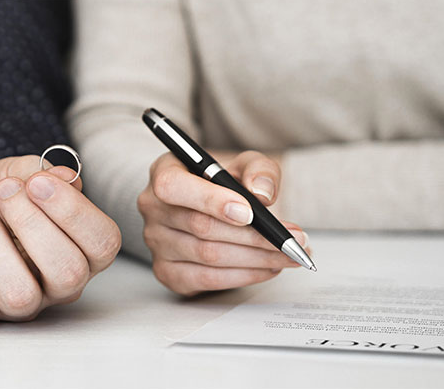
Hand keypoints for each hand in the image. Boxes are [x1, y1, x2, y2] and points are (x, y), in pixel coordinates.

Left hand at [0, 155, 120, 321]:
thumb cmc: (3, 200)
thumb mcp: (23, 174)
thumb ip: (43, 172)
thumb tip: (64, 176)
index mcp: (85, 250)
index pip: (103, 244)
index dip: (73, 211)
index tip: (38, 182)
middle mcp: (62, 285)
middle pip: (68, 273)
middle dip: (31, 223)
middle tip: (4, 191)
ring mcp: (24, 304)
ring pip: (20, 294)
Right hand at [138, 151, 309, 296]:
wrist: (215, 205)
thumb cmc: (226, 182)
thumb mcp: (246, 164)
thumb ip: (259, 169)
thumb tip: (263, 192)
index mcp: (164, 171)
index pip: (173, 187)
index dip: (210, 201)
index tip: (250, 213)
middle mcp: (152, 207)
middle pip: (201, 227)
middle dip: (253, 236)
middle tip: (290, 240)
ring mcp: (156, 243)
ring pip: (209, 257)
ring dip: (255, 259)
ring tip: (287, 254)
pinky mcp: (167, 272)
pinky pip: (207, 280)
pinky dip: (243, 276)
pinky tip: (267, 267)